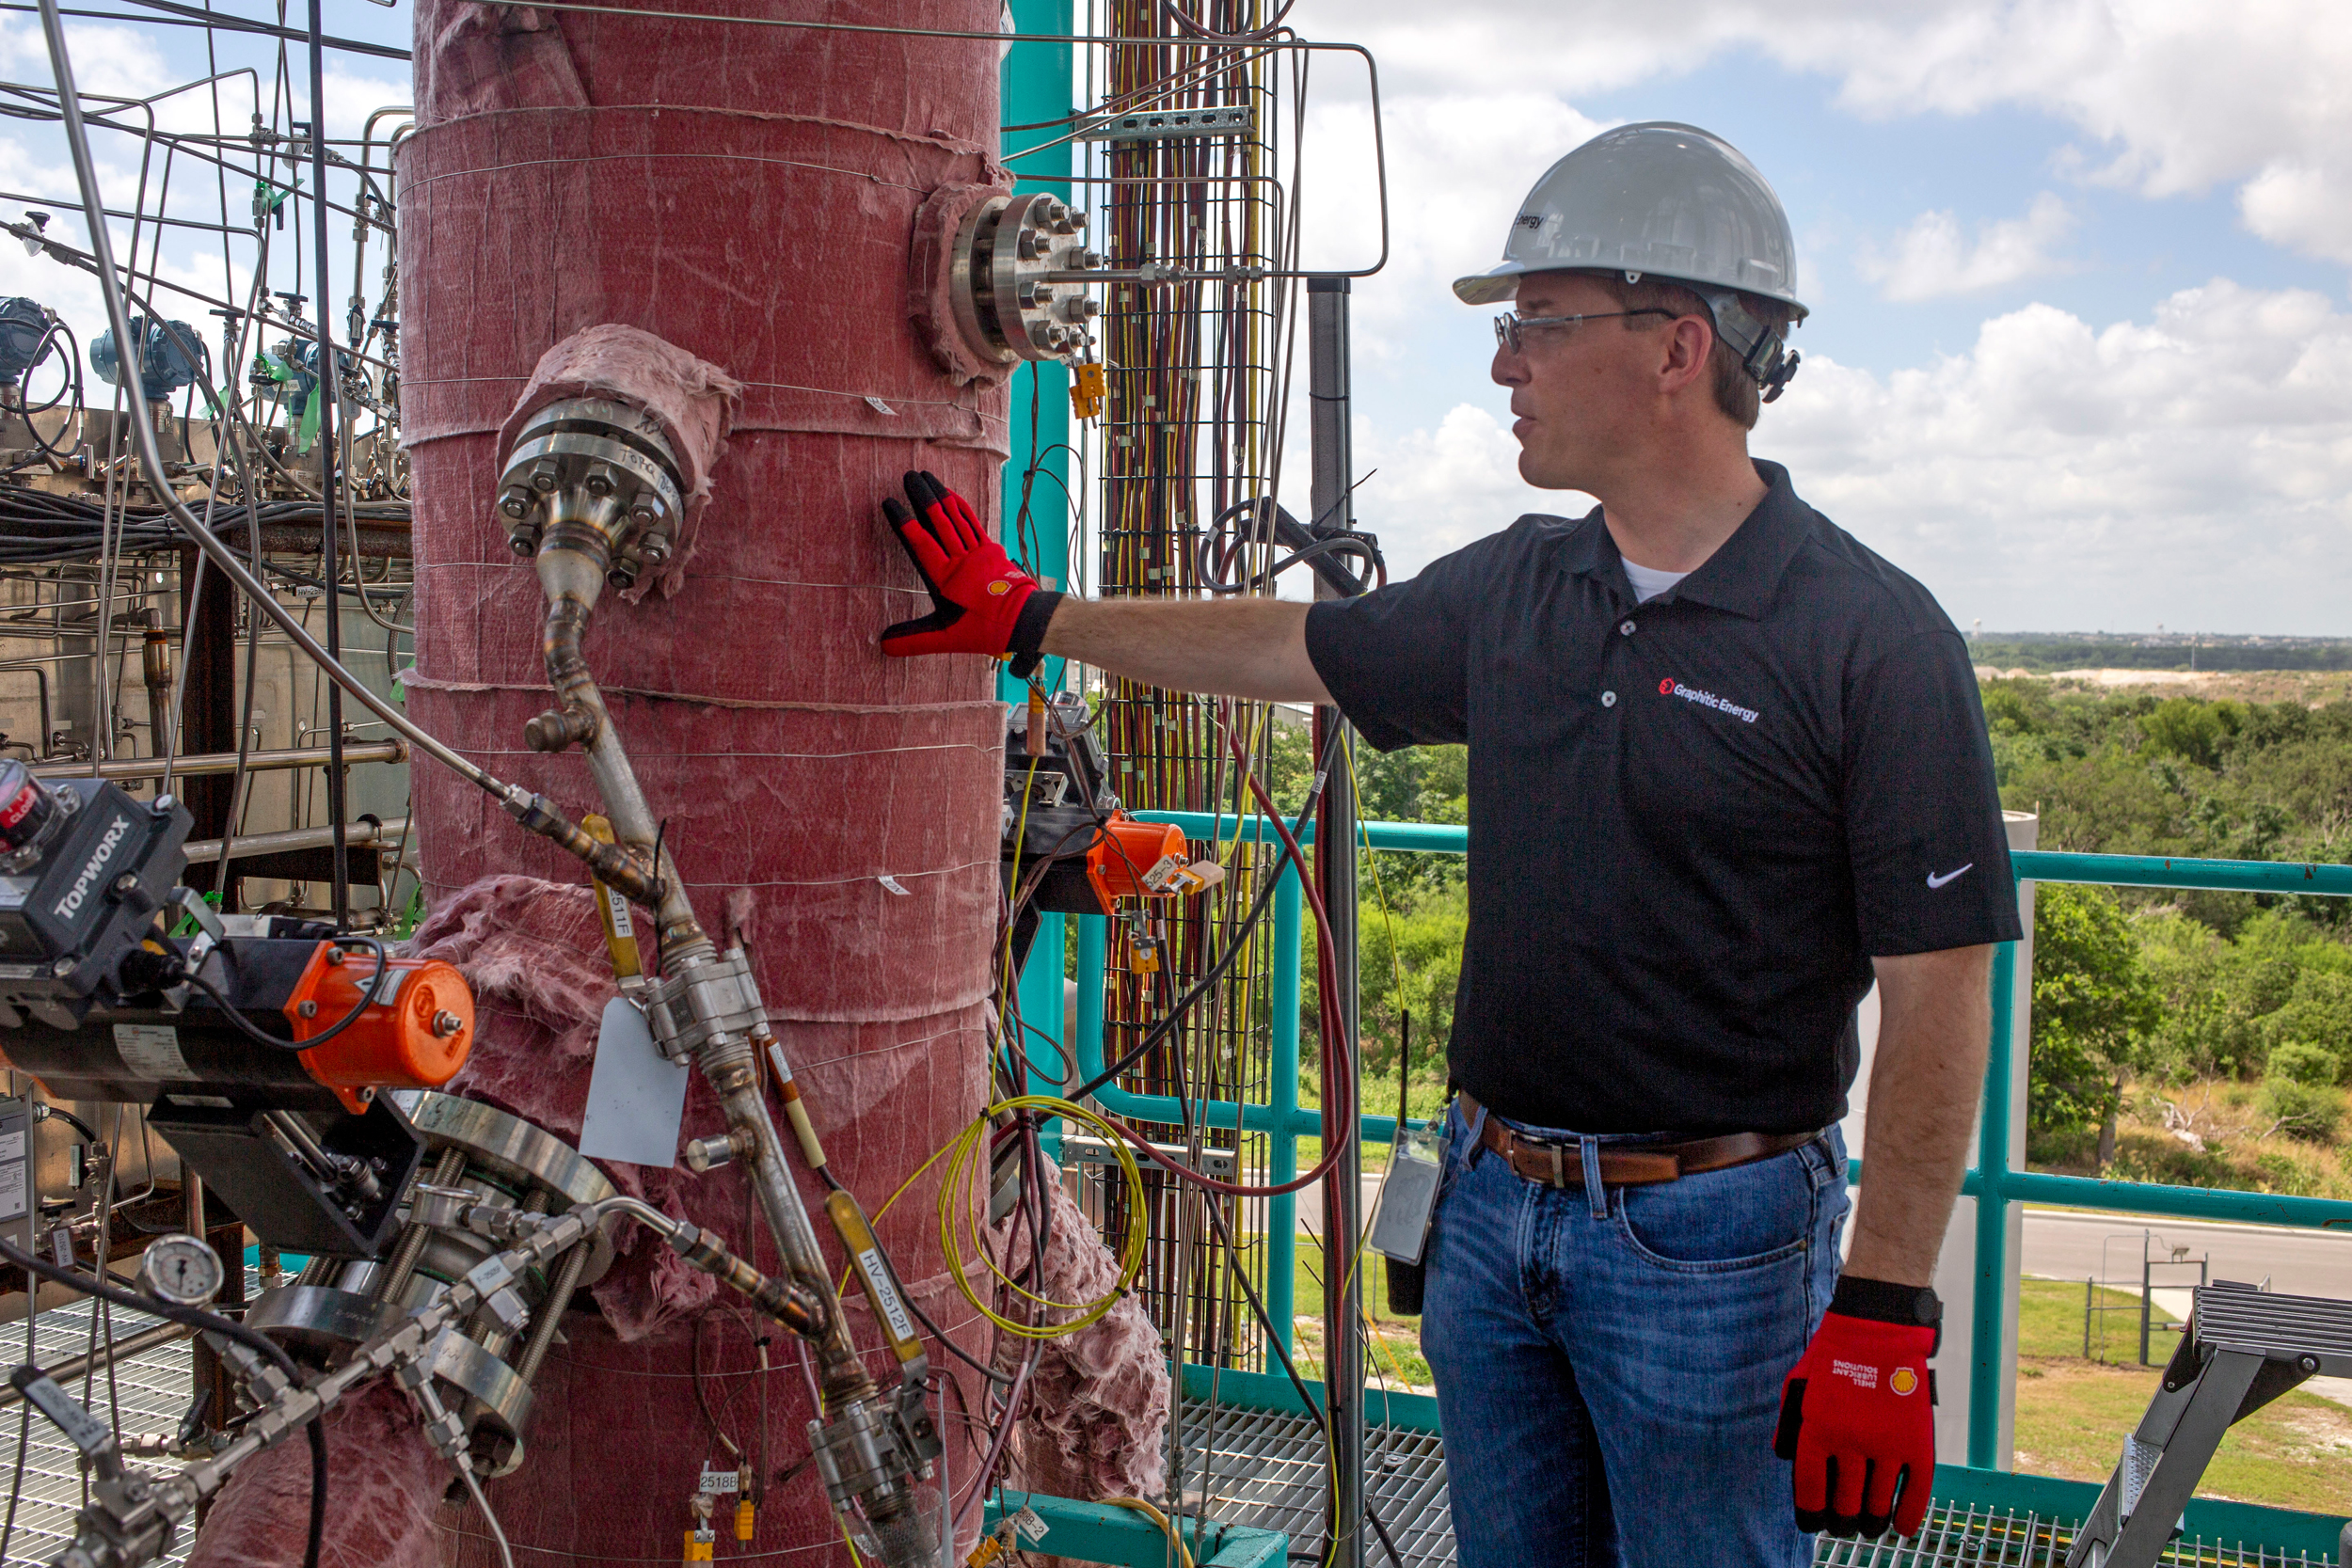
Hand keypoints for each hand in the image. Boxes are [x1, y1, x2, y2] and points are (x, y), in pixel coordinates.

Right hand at [878, 471, 1060, 675]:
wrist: (1026, 621)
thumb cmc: (986, 630)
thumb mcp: (948, 639)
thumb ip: (915, 640)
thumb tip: (883, 646)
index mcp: (947, 579)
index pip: (920, 543)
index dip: (904, 522)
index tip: (890, 503)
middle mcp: (961, 560)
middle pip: (938, 521)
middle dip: (922, 497)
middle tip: (908, 476)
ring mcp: (978, 552)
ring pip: (955, 518)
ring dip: (940, 496)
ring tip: (927, 477)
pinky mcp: (992, 550)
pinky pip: (973, 523)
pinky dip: (961, 507)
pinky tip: (953, 496)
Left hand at [1774, 1281, 1937, 1538]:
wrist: (1878, 1327)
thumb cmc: (1832, 1355)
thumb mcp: (1797, 1385)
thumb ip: (1789, 1424)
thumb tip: (1784, 1460)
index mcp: (1816, 1431)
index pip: (1811, 1491)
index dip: (1811, 1515)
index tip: (1814, 1524)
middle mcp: (1850, 1443)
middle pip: (1846, 1503)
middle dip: (1842, 1521)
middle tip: (1843, 1527)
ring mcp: (1886, 1444)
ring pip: (1879, 1502)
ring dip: (1872, 1521)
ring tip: (1868, 1528)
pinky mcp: (1917, 1441)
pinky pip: (1916, 1490)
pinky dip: (1909, 1514)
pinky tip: (1901, 1528)